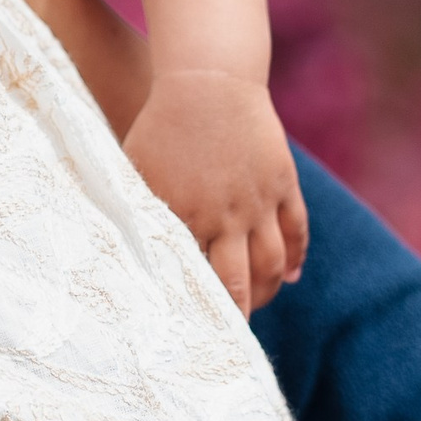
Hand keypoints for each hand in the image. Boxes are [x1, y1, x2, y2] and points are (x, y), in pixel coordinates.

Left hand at [122, 69, 307, 313]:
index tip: (188, 337)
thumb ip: (135, 213)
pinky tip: (289, 275)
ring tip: (259, 305)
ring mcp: (259, 200)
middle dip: (235, 317)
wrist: (208, 79)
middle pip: (238, 285)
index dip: (192, 312)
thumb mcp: (137, 170)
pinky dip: (295, 257)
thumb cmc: (161, 126)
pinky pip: (296, 230)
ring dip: (268, 292)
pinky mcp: (282, 182)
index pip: (190, 280)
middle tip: (228, 340)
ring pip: (272, 264)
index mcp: (183, 216)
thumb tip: (123, 256)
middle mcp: (226, 215)